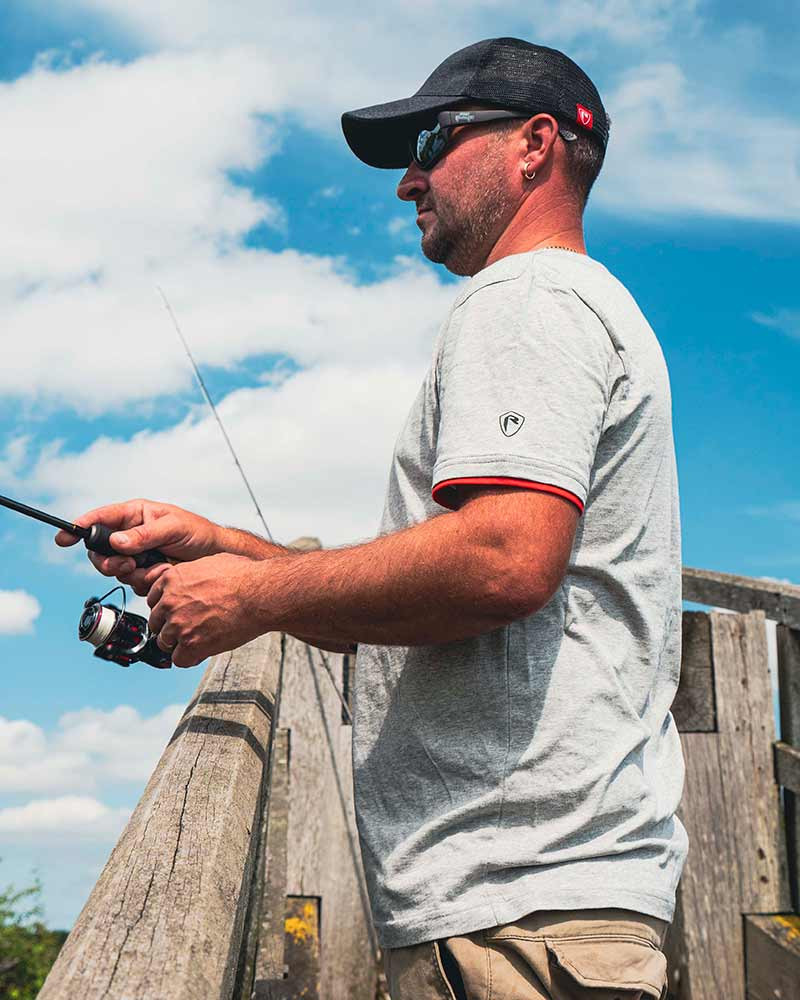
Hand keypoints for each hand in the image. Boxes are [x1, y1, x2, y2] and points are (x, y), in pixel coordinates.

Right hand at [54, 498, 222, 594]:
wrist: (215, 557)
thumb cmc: (197, 533)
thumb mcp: (173, 527)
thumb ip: (145, 535)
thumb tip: (117, 542)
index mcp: (134, 515)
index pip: (99, 518)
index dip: (79, 527)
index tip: (64, 537)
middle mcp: (129, 535)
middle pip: (99, 552)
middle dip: (109, 562)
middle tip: (128, 565)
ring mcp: (135, 556)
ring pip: (115, 571)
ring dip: (134, 573)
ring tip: (158, 566)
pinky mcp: (143, 573)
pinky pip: (131, 583)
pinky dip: (146, 582)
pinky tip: (163, 573)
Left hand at [146, 553, 264, 667]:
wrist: (260, 594)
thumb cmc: (243, 576)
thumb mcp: (210, 563)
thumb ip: (191, 574)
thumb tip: (192, 580)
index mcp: (171, 580)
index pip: (153, 600)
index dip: (167, 608)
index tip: (177, 612)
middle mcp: (169, 602)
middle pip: (156, 622)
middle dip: (171, 626)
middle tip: (190, 627)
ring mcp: (178, 624)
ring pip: (165, 642)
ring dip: (179, 643)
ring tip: (199, 639)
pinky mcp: (191, 644)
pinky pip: (179, 659)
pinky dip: (190, 658)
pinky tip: (202, 651)